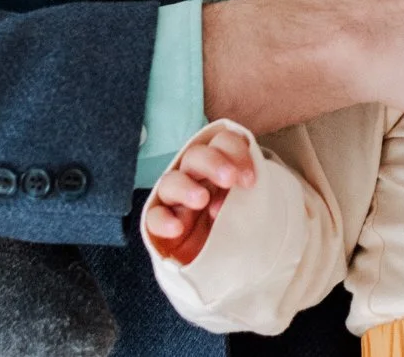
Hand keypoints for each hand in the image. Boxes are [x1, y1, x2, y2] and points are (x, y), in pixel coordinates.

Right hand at [142, 125, 257, 265]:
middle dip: (213, 163)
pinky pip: (153, 217)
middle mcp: (193, 177)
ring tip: (202, 199)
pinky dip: (163, 220)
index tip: (250, 179)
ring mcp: (174, 200)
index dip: (235, 153)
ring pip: (170, 182)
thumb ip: (246, 194)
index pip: (222, 143)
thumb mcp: (246, 206)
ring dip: (186, 187)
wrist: (218, 261)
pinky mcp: (160, 223)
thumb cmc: (236, 224)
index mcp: (217, 165)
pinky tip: (177, 227)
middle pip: (195, 156)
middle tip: (229, 179)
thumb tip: (245, 189)